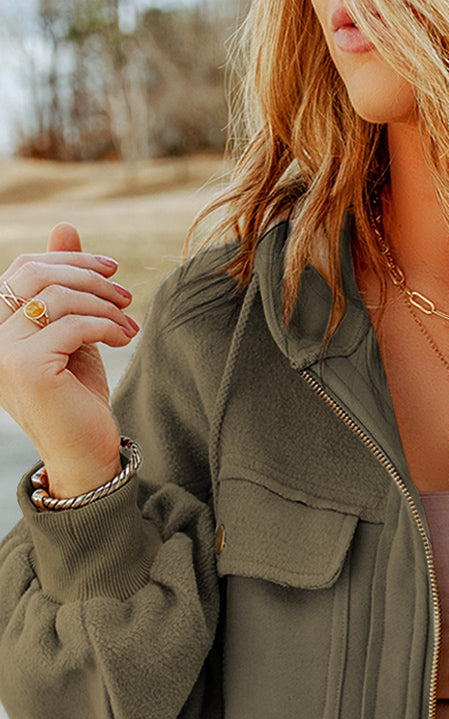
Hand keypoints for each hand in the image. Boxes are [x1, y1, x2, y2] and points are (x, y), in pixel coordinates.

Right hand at [0, 222, 138, 496]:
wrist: (85, 455)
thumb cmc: (79, 398)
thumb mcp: (74, 333)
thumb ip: (66, 286)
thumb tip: (66, 227)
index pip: (25, 269)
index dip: (70, 261)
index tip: (112, 269)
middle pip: (36, 275)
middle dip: (87, 276)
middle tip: (125, 292)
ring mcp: (4, 352)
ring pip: (58, 298)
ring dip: (103, 304)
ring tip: (130, 322)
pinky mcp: (28, 367)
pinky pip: (73, 325)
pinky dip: (106, 325)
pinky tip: (125, 336)